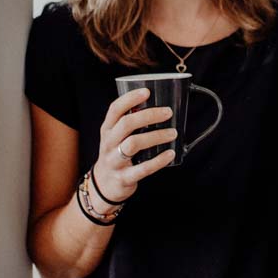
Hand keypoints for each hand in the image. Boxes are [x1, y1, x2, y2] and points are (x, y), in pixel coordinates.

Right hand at [91, 88, 176, 206]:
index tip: (147, 92)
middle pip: (126, 124)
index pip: (115, 109)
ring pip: (133, 144)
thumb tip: (158, 106)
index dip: (130, 98)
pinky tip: (171, 153)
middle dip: (149, 115)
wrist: (103, 185)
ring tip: (173, 133)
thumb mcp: (116, 137)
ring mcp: (114, 161)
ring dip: (156, 136)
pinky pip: (142, 168)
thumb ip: (130, 123)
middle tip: (168, 112)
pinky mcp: (123, 178)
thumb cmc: (115, 154)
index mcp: (107, 129)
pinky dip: (158, 161)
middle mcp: (109, 143)